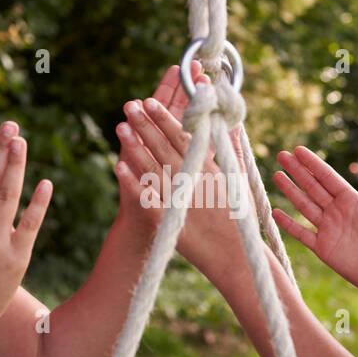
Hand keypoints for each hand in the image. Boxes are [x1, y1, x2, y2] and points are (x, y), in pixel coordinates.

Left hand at [114, 61, 252, 271]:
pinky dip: (133, 182)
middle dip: (147, 125)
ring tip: (120, 127)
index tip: (152, 101)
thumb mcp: (239, 179)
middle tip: (130, 105)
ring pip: (153, 167)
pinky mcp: (170, 219)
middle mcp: (194, 180)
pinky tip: (118, 166)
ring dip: (136, 147)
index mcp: (210, 169)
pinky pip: (147, 197)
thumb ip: (233, 149)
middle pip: (165, 147)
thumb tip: (232, 122)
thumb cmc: (238, 218)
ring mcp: (181, 199)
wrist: (235, 256)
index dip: (167, 119)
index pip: (184, 137)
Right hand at [272, 148, 357, 301]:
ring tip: (277, 175)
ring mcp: (328, 230)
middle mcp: (337, 212)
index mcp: (351, 200)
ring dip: (290, 191)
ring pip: (304, 206)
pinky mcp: (322, 248)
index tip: (297, 150)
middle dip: (297, 172)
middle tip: (282, 155)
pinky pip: (301, 233)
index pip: (327, 177)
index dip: (312, 163)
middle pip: (312, 187)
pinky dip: (288, 224)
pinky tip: (276, 212)